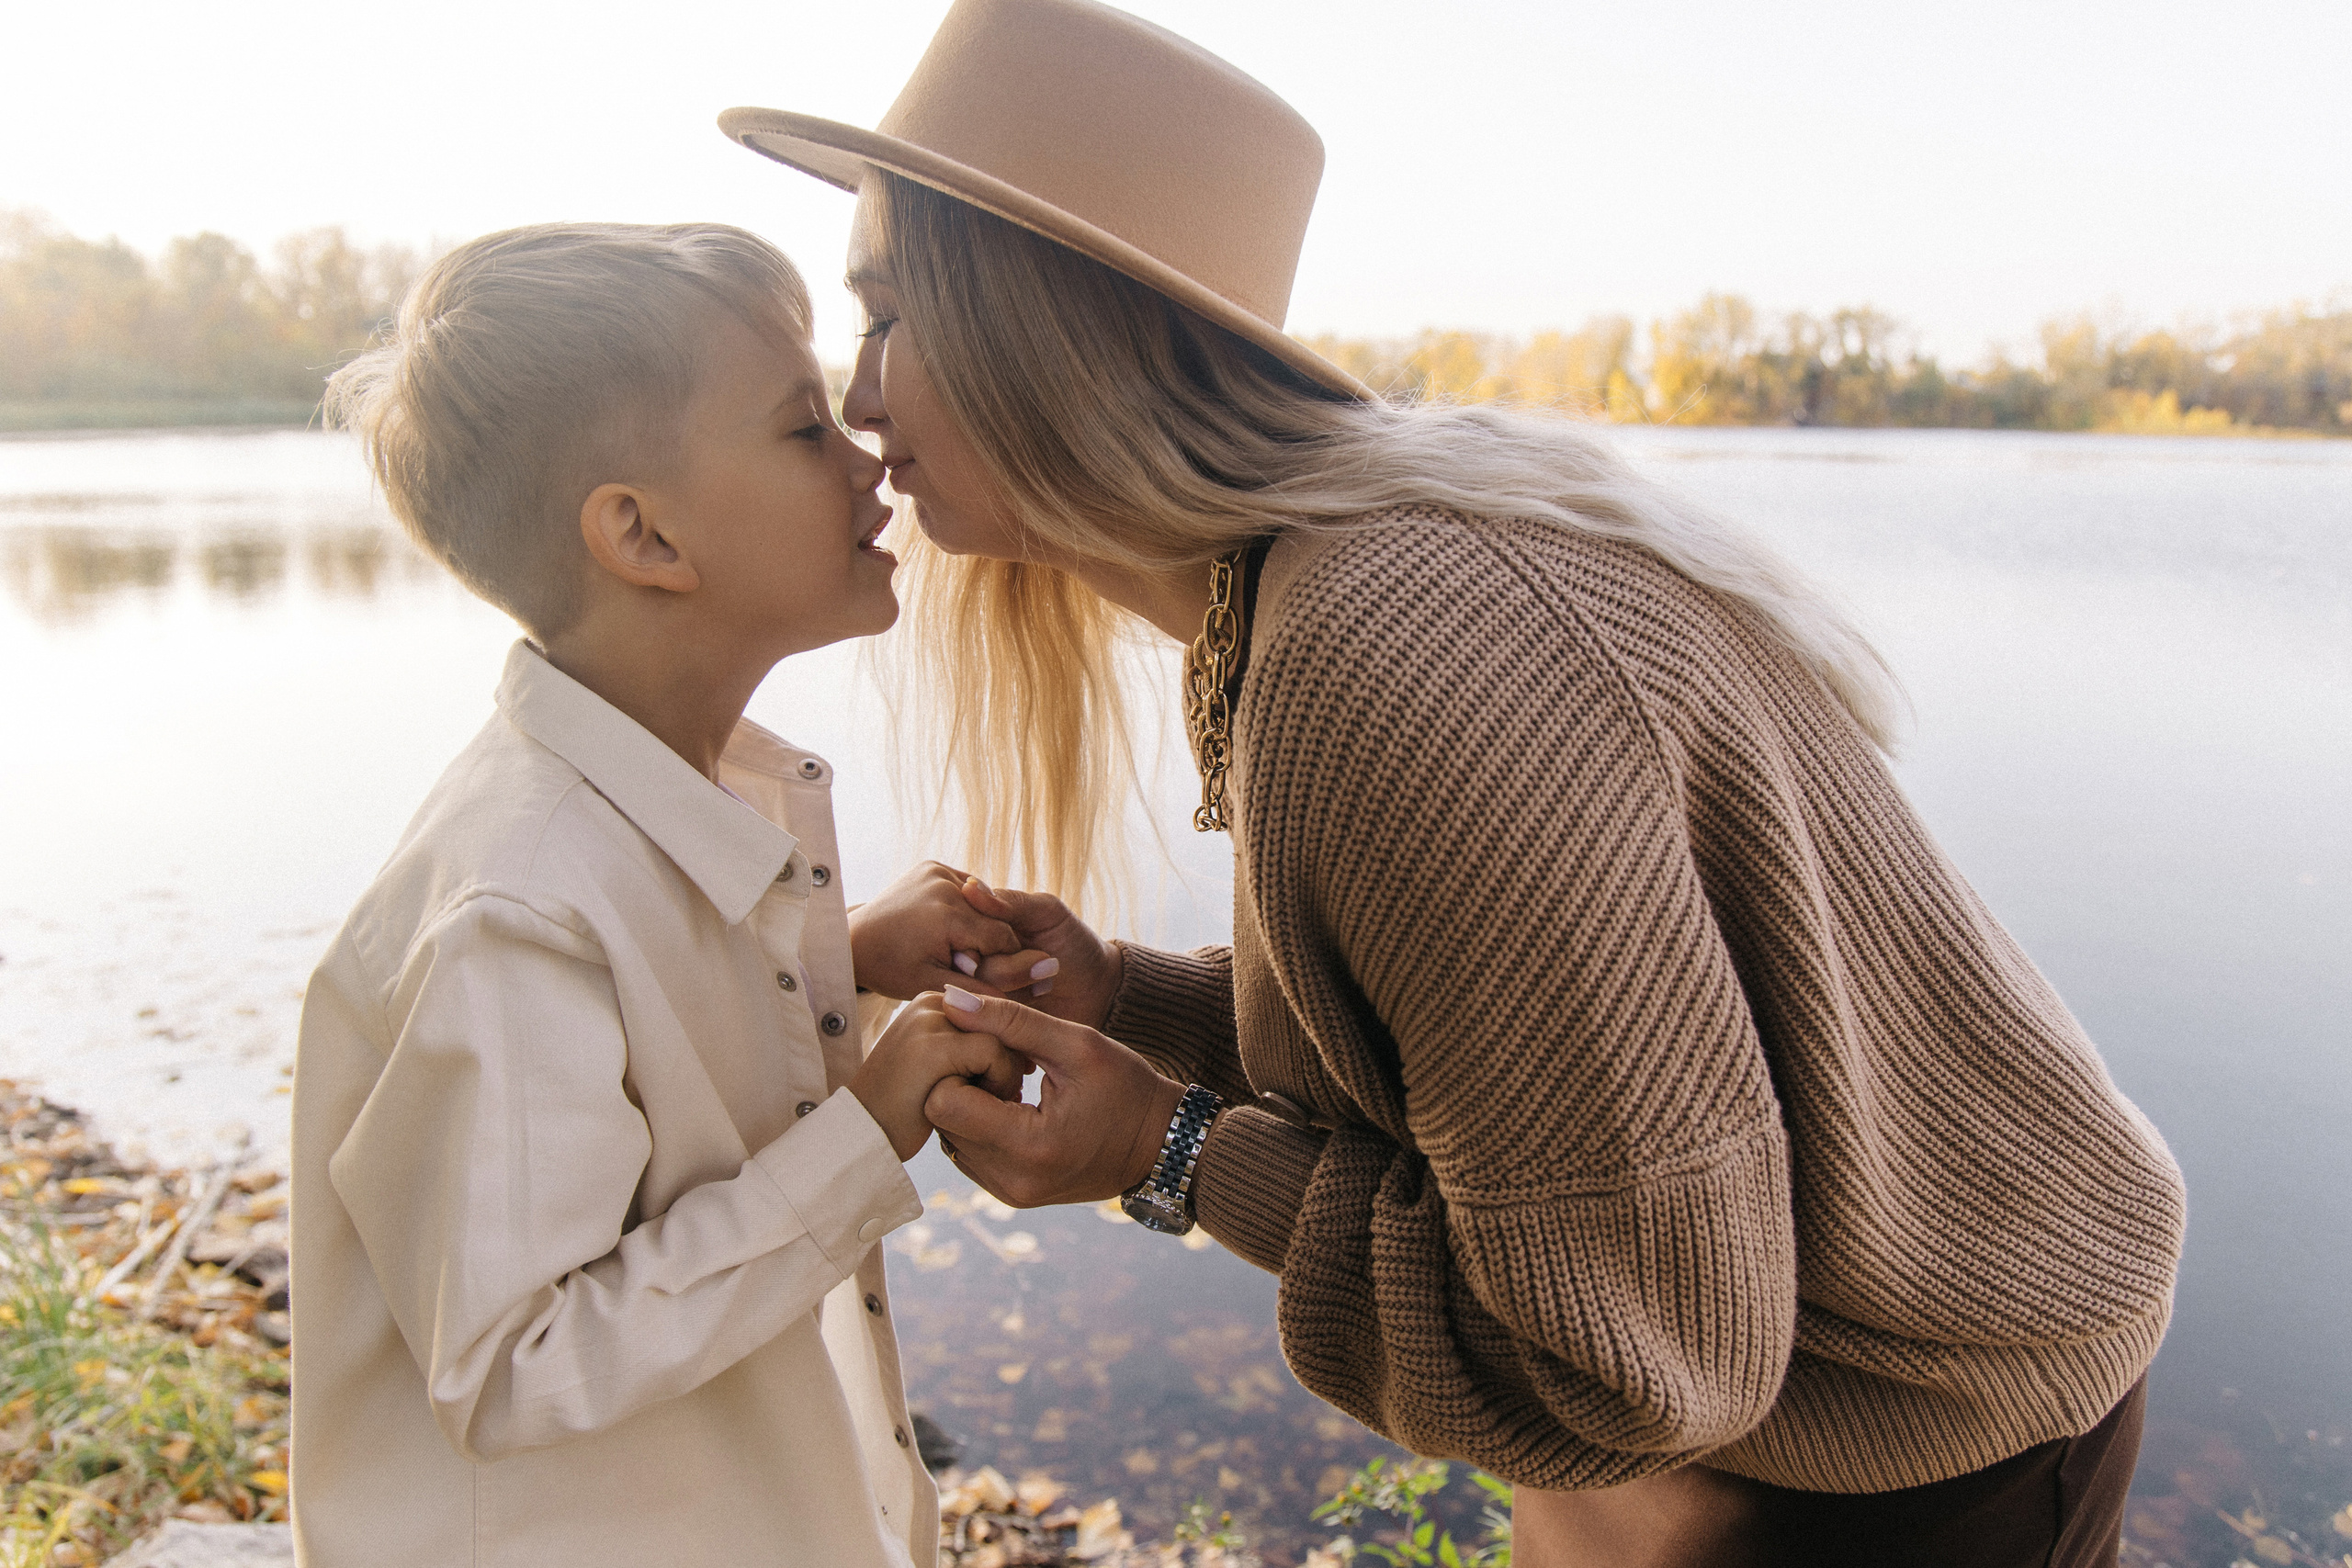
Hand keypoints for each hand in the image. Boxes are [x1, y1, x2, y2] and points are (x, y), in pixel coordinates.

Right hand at [848, 992, 1026, 1161]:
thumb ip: (973, 1051)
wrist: (863, 1135)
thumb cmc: (906, 1109)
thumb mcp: (943, 1069)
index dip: (1010, 1051)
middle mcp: (932, 1003)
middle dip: (1009, 1062)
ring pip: (1003, 1036)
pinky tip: (980, 1106)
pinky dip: (998, 1082)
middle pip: (1004, 1022)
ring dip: (1006, 1074)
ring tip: (989, 1102)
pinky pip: (994, 1053)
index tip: (1009, 1084)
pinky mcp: (933, 1046)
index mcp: (934, 1003)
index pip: (997, 1014)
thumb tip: (1027, 1053)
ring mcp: (931, 1021)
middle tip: (1002, 1097)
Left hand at [849, 862, 1053, 1000]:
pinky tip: (951, 928)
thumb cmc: (892, 969)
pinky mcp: (932, 866)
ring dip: (979, 925)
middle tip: (970, 964)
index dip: (1002, 962)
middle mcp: (945, 885)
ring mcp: (938, 871)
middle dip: (989, 945)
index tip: (991, 978)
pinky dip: (966, 909)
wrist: (853, 941)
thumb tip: (1046, 973)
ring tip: (958, 946)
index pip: (1002, 939)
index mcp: (948, 915)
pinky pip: (966, 890)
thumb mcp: (937, 985)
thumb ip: (989, 986)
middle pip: (994, 920)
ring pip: (983, 905)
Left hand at [923, 989, 1187, 1208]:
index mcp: (1030, 1145)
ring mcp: (1008, 1192)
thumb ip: (1011, 1020)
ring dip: (968, 1106)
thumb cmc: (1125, 1086)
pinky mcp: (1009, 1193)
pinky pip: (967, 1153)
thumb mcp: (1077, 1043)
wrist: (1160, 1143)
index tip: (995, 1052)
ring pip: (948, 1137)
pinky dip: (979, 1126)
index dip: (961, 1065)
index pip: (943, 1101)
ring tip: (1011, 1087)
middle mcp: (1012, 1179)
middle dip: (962, 1084)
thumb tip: (952, 999)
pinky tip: (1012, 1107)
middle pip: (940, 1120)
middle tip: (1004, 1066)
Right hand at [955, 878, 1123, 1031]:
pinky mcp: (991, 1023)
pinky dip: (1013, 1010)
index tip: (1015, 940)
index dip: (981, 936)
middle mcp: (973, 962)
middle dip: (1004, 965)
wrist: (1099, 991)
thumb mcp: (1047, 913)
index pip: (957, 930)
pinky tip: (1040, 997)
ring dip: (1015, 983)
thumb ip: (1010, 902)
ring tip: (1048, 979)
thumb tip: (969, 887)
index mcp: (979, 930)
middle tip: (1046, 962)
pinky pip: (985, 1019)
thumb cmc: (1074, 943)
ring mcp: (980, 994)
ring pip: (972, 992)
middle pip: (962, 965)